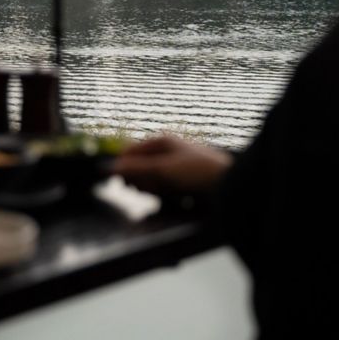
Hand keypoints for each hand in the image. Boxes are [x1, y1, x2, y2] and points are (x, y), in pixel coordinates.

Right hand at [112, 135, 231, 194]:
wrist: (228, 184)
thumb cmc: (195, 172)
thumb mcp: (162, 170)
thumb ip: (135, 169)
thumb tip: (110, 167)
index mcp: (160, 141)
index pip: (130, 152)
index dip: (124, 168)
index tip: (125, 184)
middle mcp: (166, 151)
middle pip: (140, 168)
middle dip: (144, 181)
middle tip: (155, 188)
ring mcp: (174, 166)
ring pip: (151, 180)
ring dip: (156, 189)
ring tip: (170, 193)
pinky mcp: (182, 180)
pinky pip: (164, 188)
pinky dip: (167, 194)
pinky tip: (178, 198)